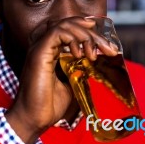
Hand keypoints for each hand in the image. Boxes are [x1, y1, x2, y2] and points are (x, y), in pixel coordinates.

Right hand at [4, 17, 117, 143]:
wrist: (35, 119)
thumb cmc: (50, 104)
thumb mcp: (73, 82)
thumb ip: (81, 68)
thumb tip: (96, 62)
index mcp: (51, 50)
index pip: (71, 29)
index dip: (90, 32)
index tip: (107, 45)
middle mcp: (44, 45)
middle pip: (71, 24)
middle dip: (93, 34)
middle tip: (109, 49)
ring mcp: (40, 47)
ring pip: (65, 25)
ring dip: (85, 35)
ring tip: (94, 54)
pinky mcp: (39, 52)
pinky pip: (57, 32)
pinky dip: (72, 39)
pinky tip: (80, 54)